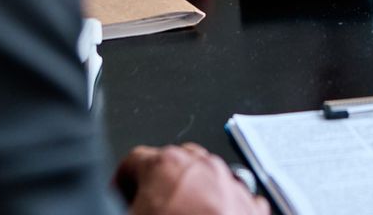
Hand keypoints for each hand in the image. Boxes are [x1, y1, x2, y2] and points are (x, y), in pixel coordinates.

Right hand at [117, 143, 266, 214]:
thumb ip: (123, 206)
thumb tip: (125, 208)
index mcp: (165, 165)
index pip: (132, 162)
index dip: (121, 185)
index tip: (121, 199)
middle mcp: (202, 166)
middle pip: (171, 164)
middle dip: (159, 186)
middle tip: (151, 212)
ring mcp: (231, 184)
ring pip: (205, 178)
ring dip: (191, 194)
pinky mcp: (252, 207)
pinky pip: (231, 198)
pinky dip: (220, 209)